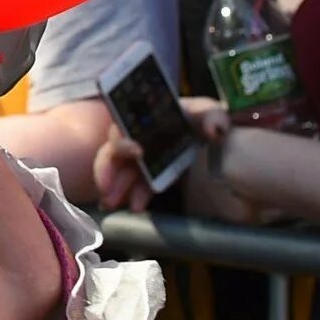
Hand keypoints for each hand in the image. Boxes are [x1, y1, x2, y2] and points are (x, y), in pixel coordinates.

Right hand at [93, 99, 237, 215]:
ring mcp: (142, 157)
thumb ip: (214, 116)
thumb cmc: (206, 120)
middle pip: (115, 149)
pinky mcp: (149, 175)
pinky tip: (135, 206)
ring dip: (114, 185)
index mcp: (148, 117)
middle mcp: (139, 135)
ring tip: (112, 202)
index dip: (124, 136)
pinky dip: (133, 195)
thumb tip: (213, 129)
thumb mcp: (211, 113)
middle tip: (106, 186)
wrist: (212, 139)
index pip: (126, 123)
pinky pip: (136, 185)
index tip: (135, 152)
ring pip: (120, 169)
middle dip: (107, 168)